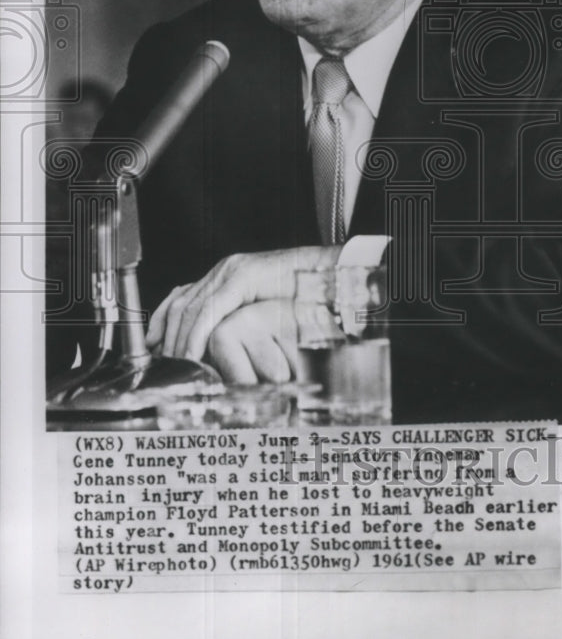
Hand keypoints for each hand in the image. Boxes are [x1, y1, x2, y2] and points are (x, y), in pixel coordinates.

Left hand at [145, 246, 339, 377]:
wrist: (332, 276)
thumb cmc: (306, 297)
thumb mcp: (262, 313)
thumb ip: (238, 322)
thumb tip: (216, 349)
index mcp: (225, 276)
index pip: (180, 296)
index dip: (162, 322)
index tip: (153, 347)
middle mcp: (224, 270)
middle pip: (181, 304)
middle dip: (167, 337)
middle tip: (164, 366)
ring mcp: (233, 271)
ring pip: (192, 309)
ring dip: (182, 342)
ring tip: (179, 368)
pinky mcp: (245, 276)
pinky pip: (212, 309)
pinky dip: (199, 334)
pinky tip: (195, 354)